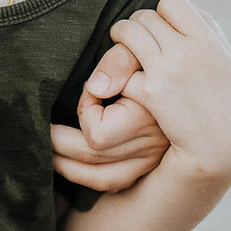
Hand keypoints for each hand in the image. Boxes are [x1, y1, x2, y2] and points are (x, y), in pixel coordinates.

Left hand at [50, 45, 170, 192]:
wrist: (187, 66)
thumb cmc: (157, 55)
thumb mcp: (140, 48)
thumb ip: (118, 62)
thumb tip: (95, 89)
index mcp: (151, 118)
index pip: (98, 134)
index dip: (85, 109)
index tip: (92, 87)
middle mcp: (153, 146)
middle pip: (94, 160)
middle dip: (59, 145)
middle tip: (43, 128)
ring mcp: (152, 159)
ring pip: (102, 179)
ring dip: (68, 168)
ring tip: (48, 153)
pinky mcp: (149, 164)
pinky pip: (114, 182)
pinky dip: (88, 175)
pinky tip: (71, 163)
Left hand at [103, 0, 230, 182]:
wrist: (221, 144)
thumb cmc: (222, 100)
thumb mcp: (222, 59)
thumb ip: (203, 30)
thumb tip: (177, 5)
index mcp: (209, 37)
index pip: (173, 2)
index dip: (162, 13)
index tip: (161, 29)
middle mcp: (191, 48)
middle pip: (145, 17)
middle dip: (136, 28)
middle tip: (134, 41)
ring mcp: (170, 68)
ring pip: (127, 34)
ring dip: (119, 41)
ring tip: (121, 52)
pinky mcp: (152, 92)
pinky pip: (124, 69)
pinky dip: (122, 77)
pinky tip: (128, 86)